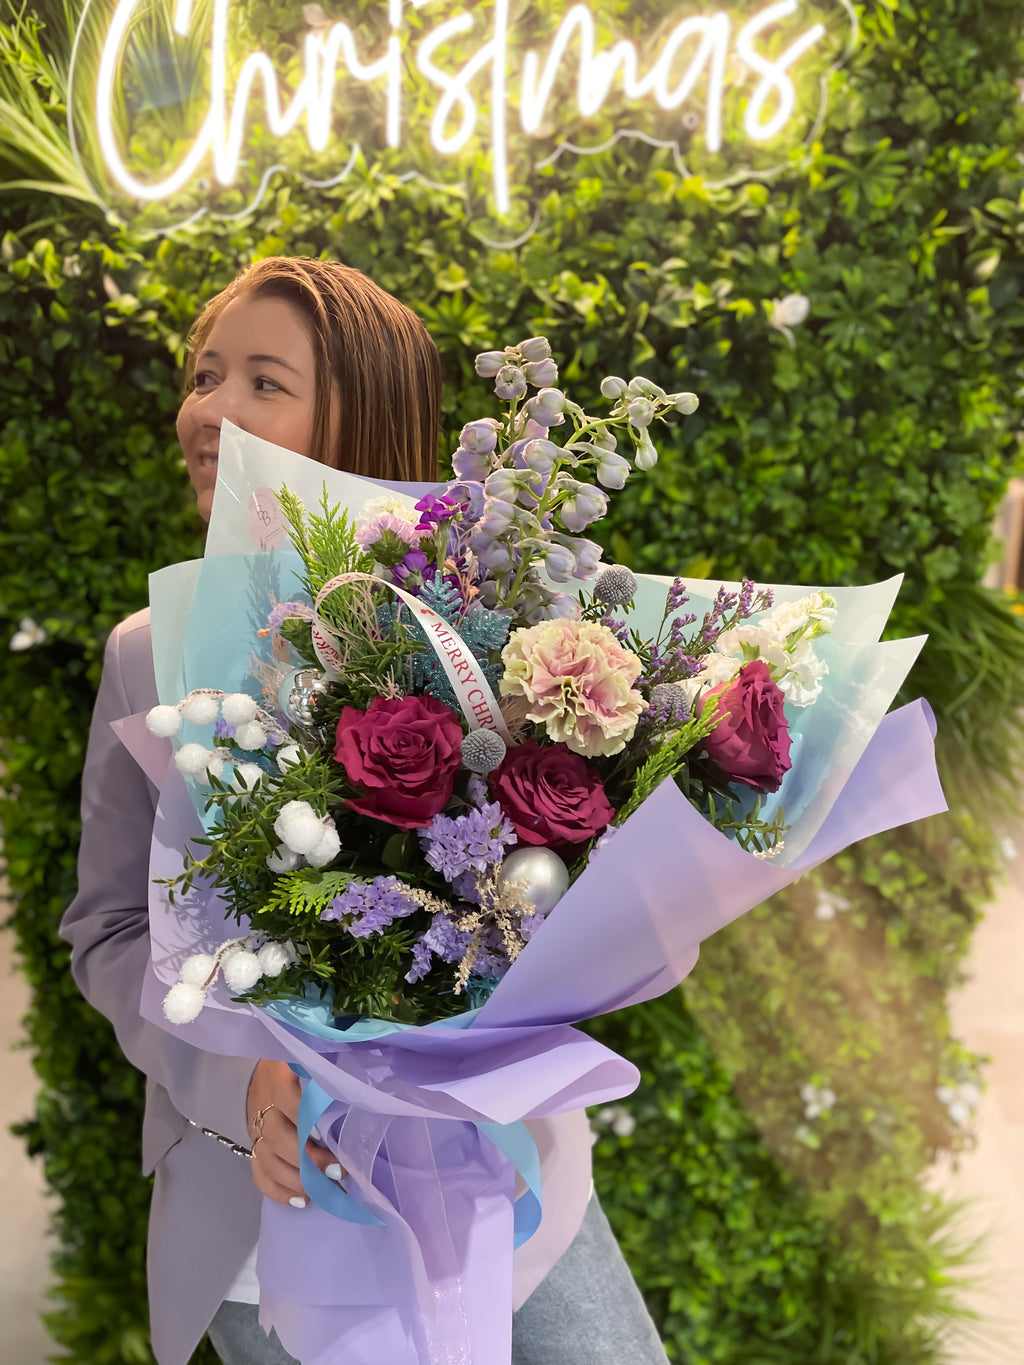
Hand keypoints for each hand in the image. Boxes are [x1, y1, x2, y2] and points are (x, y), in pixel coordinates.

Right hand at [246, 1059, 346, 1206]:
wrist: (268, 1068)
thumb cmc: (303, 1064)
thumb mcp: (315, 1059)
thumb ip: (333, 1073)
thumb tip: (366, 1095)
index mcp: (279, 1074)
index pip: (286, 1099)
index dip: (305, 1120)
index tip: (326, 1137)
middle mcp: (263, 1102)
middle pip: (277, 1136)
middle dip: (307, 1160)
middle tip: (338, 1173)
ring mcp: (256, 1125)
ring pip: (267, 1158)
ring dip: (295, 1179)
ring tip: (322, 1190)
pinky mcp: (254, 1143)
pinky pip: (259, 1172)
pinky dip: (277, 1190)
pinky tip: (301, 1200)